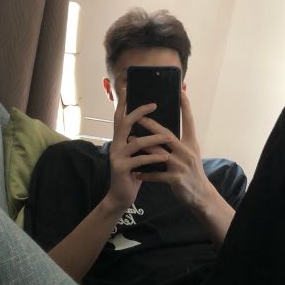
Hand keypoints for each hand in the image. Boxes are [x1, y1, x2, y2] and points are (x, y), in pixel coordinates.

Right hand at [106, 89, 170, 211]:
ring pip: (135, 142)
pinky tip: (164, 156)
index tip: (128, 88)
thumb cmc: (133, 173)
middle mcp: (115, 145)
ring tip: (169, 137)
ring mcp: (117, 157)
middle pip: (124, 123)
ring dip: (153, 138)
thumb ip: (140, 141)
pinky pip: (139, 160)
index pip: (120, 117)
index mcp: (119, 140)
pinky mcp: (121, 169)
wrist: (121, 196)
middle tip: (153, 105)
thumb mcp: (136, 154)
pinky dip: (153, 157)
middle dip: (139, 112)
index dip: (124, 103)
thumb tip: (155, 126)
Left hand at [136, 90, 212, 210]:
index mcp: (191, 143)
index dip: (185, 106)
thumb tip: (165, 130)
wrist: (200, 194)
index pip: (189, 121)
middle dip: (152, 125)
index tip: (181, 91)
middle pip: (168, 135)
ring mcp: (181, 165)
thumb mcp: (191, 153)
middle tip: (138, 116)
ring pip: (159, 153)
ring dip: (143, 146)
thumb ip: (180, 141)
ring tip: (130, 140)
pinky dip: (146, 173)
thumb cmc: (191, 172)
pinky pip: (157, 175)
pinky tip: (136, 172)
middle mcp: (187, 152)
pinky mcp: (176, 179)